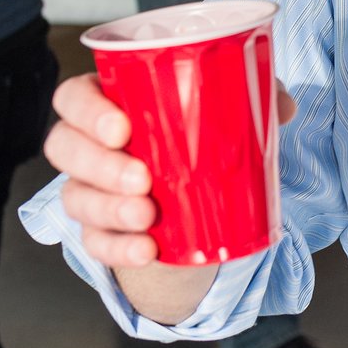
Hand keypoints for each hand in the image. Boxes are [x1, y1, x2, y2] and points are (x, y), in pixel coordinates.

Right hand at [46, 73, 296, 271]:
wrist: (199, 196)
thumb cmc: (198, 135)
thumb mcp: (225, 109)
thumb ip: (251, 97)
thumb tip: (283, 107)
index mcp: (108, 102)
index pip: (72, 98)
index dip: (86, 111)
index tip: (122, 127)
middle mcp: (88, 145)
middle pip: (64, 147)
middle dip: (99, 164)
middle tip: (142, 178)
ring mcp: (89, 190)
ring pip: (75, 197)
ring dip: (109, 208)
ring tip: (147, 215)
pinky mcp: (102, 230)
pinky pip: (95, 243)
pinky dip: (119, 249)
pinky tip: (147, 250)